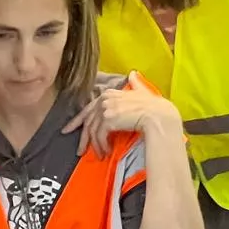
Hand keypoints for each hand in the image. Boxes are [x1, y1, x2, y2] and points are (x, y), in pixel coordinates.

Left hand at [63, 73, 181, 157]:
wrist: (158, 115)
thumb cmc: (153, 106)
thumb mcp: (141, 91)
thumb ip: (135, 84)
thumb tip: (133, 73)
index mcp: (109, 93)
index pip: (88, 108)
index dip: (77, 120)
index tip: (69, 129)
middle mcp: (104, 99)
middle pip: (87, 120)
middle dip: (82, 137)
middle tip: (79, 150)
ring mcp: (106, 108)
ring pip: (93, 130)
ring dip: (95, 145)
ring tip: (99, 155)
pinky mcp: (109, 119)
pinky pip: (100, 136)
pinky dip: (102, 145)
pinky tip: (106, 151)